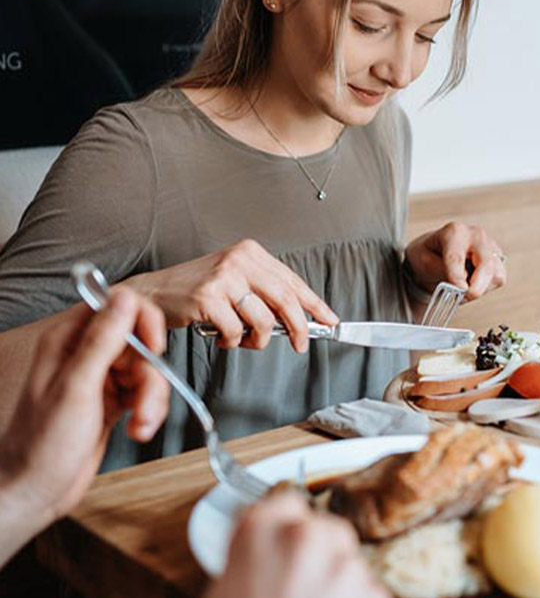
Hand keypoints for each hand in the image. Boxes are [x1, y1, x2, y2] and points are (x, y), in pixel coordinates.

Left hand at [0, 288, 168, 564]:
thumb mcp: (77, 387)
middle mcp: (85, 353)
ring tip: (141, 424)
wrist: (36, 492)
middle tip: (144, 401)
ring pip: (148, 370)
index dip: (142, 321)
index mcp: (69, 339)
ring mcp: (100, 377)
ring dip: (152, 399)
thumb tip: (124, 298)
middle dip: (150, 374)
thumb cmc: (42, 445)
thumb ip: (102, 340)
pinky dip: (149, 411)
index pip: (117, 305)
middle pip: (140, 342)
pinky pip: (146, 392)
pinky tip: (138, 429)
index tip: (154, 347)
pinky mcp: (114, 399)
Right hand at [125, 238, 337, 351]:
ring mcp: (224, 278)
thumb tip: (298, 317)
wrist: (153, 293)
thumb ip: (263, 294)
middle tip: (301, 344)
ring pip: (263, 320)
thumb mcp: (234, 281)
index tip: (329, 319)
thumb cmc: (194, 290)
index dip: (314, 303)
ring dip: (258, 340)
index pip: (292, 280)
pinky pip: (236, 331)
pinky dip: (232, 341)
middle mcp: (239, 260)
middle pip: (286, 299)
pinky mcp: (208, 298)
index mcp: (250, 253)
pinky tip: (220, 336)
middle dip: (299, 327)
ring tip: (244, 339)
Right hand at [197, 493, 395, 597]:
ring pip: (350, 567)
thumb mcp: (224, 593)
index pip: (289, 503)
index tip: (287, 548)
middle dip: (321, 557)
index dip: (288, 530)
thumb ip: (257, 556)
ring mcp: (344, 567)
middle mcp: (306, 537)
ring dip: (338, 590)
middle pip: (328, 530)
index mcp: (261, 528)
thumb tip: (274, 550)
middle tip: (301, 596)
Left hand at [405, 222, 506, 301]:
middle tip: (467, 296)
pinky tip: (472, 283)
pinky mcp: (498, 259)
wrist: (434, 254)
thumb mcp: (424, 262)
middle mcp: (476, 236)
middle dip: (477, 285)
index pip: (457, 257)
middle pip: (486, 263)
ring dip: (480, 287)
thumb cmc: (428, 255)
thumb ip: (441, 270)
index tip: (458, 289)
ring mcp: (490, 247)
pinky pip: (499, 280)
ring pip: (496, 274)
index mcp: (454, 232)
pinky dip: (485, 287)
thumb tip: (461, 283)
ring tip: (462, 287)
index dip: (457, 276)